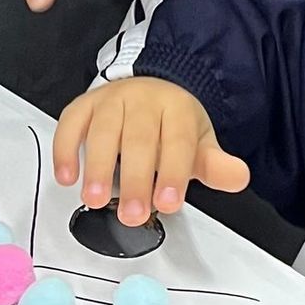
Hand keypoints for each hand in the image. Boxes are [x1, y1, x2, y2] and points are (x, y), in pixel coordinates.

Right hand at [54, 77, 250, 222]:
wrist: (150, 90)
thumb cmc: (172, 126)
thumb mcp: (199, 143)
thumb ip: (215, 165)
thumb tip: (239, 177)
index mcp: (177, 109)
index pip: (176, 140)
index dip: (172, 172)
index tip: (168, 204)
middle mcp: (144, 100)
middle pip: (139, 138)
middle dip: (134, 178)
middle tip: (132, 214)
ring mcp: (111, 100)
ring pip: (103, 130)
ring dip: (96, 166)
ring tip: (94, 199)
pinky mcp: (84, 105)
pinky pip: (71, 123)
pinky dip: (65, 149)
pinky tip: (67, 177)